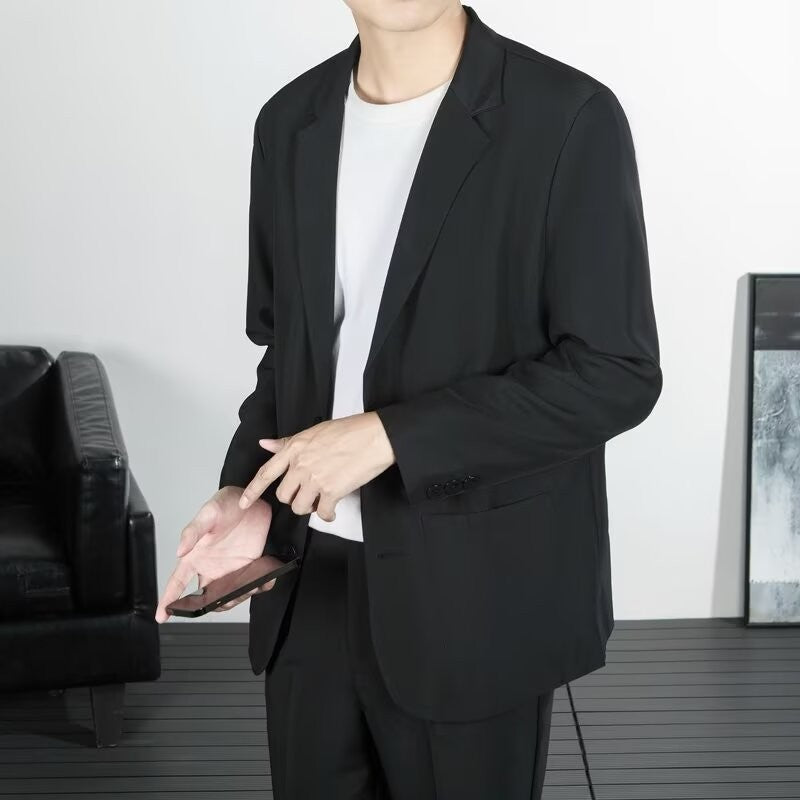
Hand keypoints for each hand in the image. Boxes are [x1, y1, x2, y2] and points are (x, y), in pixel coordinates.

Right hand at [155, 486, 272, 622]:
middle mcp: (211, 567)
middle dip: (210, 606)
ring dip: (235, 599)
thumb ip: (193, 531)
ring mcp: (231, 569)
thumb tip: (179, 550)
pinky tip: (261, 582)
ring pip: (228, 596)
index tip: (161, 615)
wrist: (255, 500)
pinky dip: (257, 588)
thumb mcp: (208, 513)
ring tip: (243, 590)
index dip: (168, 599)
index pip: (177, 581)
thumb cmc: (227, 503)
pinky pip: (252, 585)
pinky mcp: (250, 568)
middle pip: (205, 597)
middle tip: (220, 602)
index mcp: (195, 556)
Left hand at [238, 411, 395, 521]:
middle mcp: (300, 464)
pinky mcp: (332, 491)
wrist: (375, 436)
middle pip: (283, 495)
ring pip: (300, 507)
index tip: (244, 503)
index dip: (253, 491)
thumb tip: (266, 444)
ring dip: (310, 507)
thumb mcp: (314, 431)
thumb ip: (288, 442)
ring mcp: (315, 479)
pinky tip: (333, 510)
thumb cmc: (350, 430)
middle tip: (308, 493)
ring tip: (322, 500)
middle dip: (294, 498)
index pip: (266, 473)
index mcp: (294, 448)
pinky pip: (322, 513)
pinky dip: (328, 515)